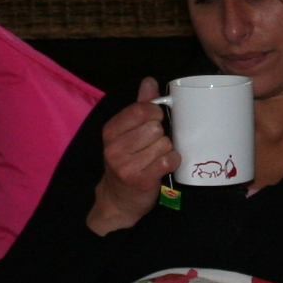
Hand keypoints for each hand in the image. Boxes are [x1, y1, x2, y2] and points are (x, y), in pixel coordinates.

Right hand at [87, 78, 178, 234]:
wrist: (118, 201)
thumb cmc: (126, 162)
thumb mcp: (126, 133)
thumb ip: (139, 106)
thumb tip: (149, 81)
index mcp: (110, 131)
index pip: (140, 110)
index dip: (155, 113)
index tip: (156, 120)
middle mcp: (114, 148)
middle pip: (155, 127)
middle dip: (161, 135)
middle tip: (153, 146)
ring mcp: (126, 166)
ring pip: (164, 144)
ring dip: (166, 150)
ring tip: (156, 158)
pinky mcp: (141, 181)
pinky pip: (169, 160)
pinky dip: (172, 162)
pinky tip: (164, 166)